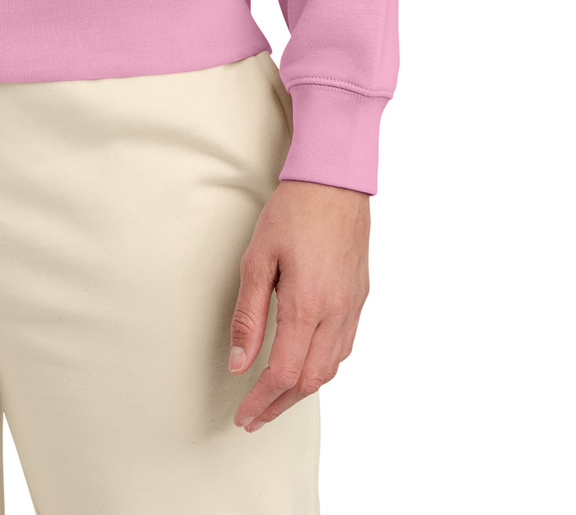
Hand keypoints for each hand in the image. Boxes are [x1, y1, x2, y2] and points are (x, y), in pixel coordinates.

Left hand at [228, 179, 369, 431]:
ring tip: (274, 398)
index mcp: (307, 306)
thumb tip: (239, 363)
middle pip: (309, 381)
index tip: (243, 416)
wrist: (335, 181)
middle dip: (279, 405)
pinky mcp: (360, 298)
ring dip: (301, 390)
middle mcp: (335, 314)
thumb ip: (248, 315)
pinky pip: (343, 348)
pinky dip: (322, 367)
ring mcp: (352, 307)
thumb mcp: (258, 258)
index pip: (283, 374)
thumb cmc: (293, 212)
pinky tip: (305, 365)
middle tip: (253, 418)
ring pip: (330, 369)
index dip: (262, 400)